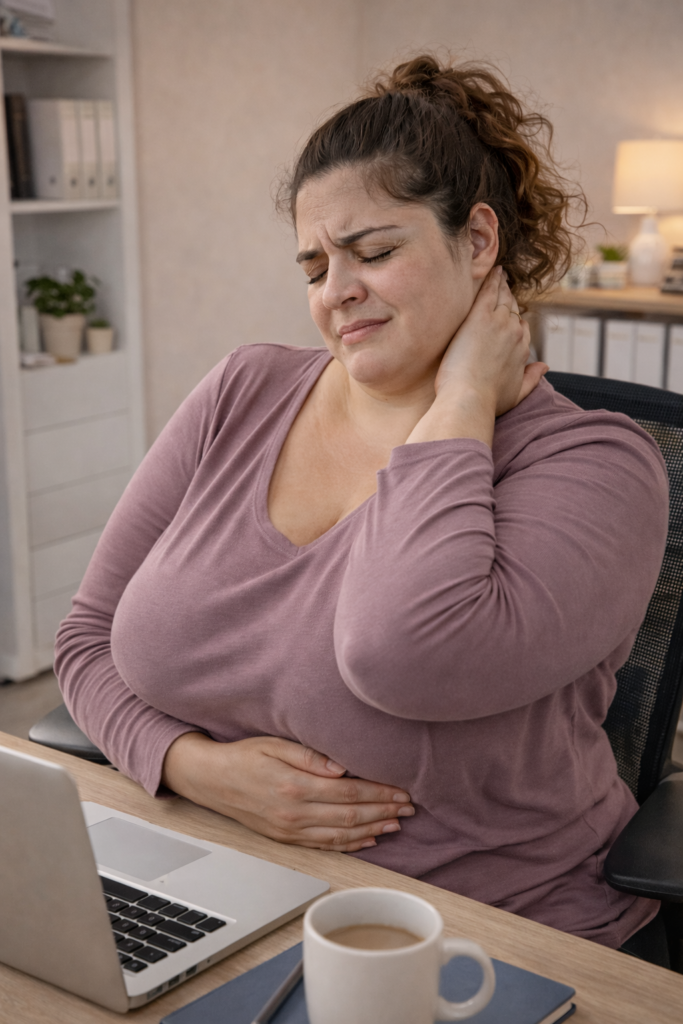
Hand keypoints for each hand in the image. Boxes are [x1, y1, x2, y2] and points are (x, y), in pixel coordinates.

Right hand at [161, 732, 414, 851]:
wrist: (212, 780)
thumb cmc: (245, 756)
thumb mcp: (275, 744)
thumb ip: (309, 756)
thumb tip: (342, 767)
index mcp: (295, 787)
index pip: (349, 792)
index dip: (379, 793)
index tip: (401, 791)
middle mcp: (295, 814)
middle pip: (351, 816)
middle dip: (383, 811)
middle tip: (409, 808)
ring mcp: (291, 830)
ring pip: (342, 834)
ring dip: (373, 829)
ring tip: (396, 823)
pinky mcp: (287, 838)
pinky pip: (325, 845)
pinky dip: (351, 844)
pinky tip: (369, 838)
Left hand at [435, 266, 545, 415]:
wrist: (469, 398)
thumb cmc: (487, 402)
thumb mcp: (517, 393)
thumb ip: (532, 379)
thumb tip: (545, 367)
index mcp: (522, 350)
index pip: (521, 328)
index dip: (514, 321)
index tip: (508, 315)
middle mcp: (515, 333)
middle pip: (513, 309)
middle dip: (508, 298)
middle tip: (503, 286)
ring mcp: (499, 322)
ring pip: (503, 297)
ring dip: (502, 285)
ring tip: (499, 275)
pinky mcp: (480, 317)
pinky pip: (489, 291)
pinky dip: (493, 279)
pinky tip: (494, 270)